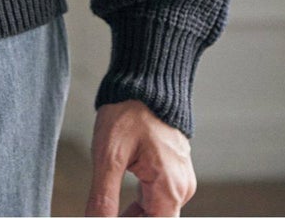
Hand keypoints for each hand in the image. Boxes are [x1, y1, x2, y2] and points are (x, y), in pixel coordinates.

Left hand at [83, 100, 196, 216]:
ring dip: (134, 217)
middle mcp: (181, 188)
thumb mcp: (109, 155)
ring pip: (156, 213)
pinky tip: (118, 205)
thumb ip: (103, 197)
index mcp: (170, 188)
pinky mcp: (172, 172)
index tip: (109, 217)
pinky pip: (158, 199)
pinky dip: (140, 206)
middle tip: (104, 213)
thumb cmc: (129, 111)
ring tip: (107, 212)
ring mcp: (178, 179)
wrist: (145, 80)